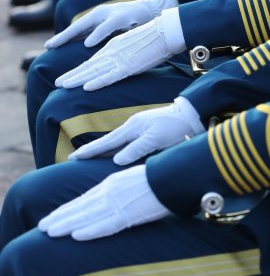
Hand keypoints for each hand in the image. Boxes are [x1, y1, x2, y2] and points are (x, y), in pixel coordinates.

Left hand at [38, 165, 168, 239]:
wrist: (173, 177)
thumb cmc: (157, 181)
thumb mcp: (132, 183)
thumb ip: (119, 193)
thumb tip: (111, 204)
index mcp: (111, 185)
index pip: (84, 200)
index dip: (66, 209)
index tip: (52, 217)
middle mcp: (110, 192)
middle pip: (80, 207)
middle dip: (59, 217)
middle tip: (41, 227)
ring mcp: (118, 203)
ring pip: (87, 216)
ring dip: (66, 224)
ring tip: (49, 232)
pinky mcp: (129, 213)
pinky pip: (106, 225)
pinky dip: (91, 230)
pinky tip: (77, 236)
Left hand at [46, 0, 177, 48]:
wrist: (159, 12)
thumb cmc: (138, 23)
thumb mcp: (117, 29)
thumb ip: (103, 35)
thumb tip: (90, 45)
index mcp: (101, 17)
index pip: (78, 28)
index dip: (63, 37)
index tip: (48, 46)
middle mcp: (103, 14)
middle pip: (78, 27)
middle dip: (62, 37)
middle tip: (47, 46)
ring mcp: (112, 16)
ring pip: (86, 26)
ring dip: (72, 36)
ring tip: (59, 44)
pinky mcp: (123, 19)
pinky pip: (107, 29)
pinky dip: (97, 36)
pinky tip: (87, 43)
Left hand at [54, 9, 185, 89]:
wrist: (167, 30)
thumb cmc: (156, 38)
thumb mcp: (135, 46)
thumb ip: (125, 54)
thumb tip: (122, 63)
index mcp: (114, 47)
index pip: (93, 61)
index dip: (79, 70)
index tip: (68, 78)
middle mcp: (113, 52)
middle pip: (89, 66)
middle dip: (72, 75)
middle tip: (58, 83)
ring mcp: (120, 59)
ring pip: (94, 72)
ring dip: (78, 79)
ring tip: (63, 86)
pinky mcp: (129, 66)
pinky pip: (110, 76)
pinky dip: (98, 82)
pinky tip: (87, 87)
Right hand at [69, 96, 203, 164]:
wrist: (191, 114)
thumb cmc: (175, 126)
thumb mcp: (155, 139)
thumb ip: (136, 149)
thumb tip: (116, 160)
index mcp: (132, 128)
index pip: (106, 143)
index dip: (90, 152)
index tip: (73, 158)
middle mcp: (132, 127)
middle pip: (107, 142)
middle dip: (91, 151)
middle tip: (73, 159)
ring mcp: (139, 128)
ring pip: (116, 142)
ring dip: (102, 150)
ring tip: (89, 158)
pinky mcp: (146, 131)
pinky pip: (126, 142)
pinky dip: (116, 149)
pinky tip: (114, 154)